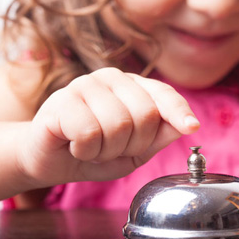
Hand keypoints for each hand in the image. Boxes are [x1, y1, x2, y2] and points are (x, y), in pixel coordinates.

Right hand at [16, 67, 199, 186]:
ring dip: (105, 151)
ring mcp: (85, 84)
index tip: (191, 126)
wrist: (47, 160)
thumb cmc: (91, 152)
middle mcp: (111, 78)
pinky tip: (74, 145)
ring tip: (91, 147)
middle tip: (110, 148)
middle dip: (132, 145)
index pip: (163, 94)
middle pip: (145, 115)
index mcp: (132, 86)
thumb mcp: (134, 151)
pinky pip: (89, 133)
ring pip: (117, 125)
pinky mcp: (62, 99)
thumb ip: (158, 137)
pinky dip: (84, 150)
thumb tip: (187, 124)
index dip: (178, 111)